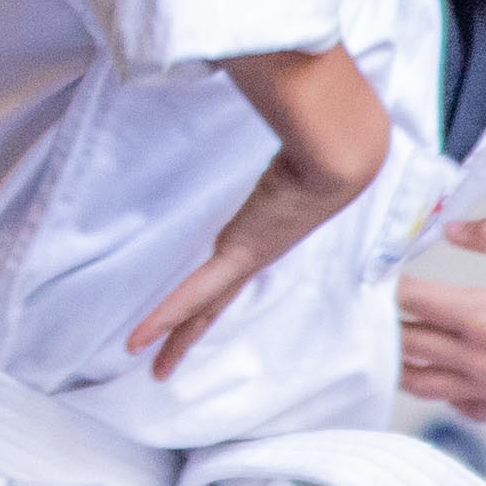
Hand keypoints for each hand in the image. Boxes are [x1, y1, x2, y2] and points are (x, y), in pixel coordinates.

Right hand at [132, 45, 398, 378]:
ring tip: (152, 368)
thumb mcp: (293, 152)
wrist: (343, 152)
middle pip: (210, 305)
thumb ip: (274, 144)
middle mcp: (255, 254)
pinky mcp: (243, 252)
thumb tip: (278, 117)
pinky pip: (196, 292)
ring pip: (201, 308)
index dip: (205, 300)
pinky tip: (141, 339)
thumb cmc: (329, 146)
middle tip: (162, 368)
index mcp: (264, 236)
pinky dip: (168, 316)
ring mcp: (248, 257)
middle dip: (185, 337)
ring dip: (174, 337)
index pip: (226, 276)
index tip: (190, 319)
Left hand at [390, 220, 485, 422]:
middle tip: (375, 299)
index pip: (410, 301)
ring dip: (400, 358)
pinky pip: (453, 404)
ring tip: (395, 335)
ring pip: (417, 382)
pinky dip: (438, 385)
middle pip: (404, 342)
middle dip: (383, 320)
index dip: (385, 283)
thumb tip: (453, 229)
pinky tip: (443, 365)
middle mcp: (480, 360)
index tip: (376, 268)